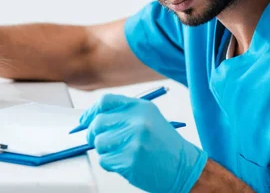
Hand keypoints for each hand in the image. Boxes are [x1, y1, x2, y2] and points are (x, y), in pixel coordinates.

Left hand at [79, 94, 207, 192]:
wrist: (184, 168)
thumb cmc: (166, 145)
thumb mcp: (149, 119)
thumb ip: (124, 115)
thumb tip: (94, 119)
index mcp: (141, 108)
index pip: (106, 102)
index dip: (91, 111)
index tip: (85, 120)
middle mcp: (137, 121)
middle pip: (98, 122)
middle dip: (93, 133)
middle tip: (97, 140)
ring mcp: (133, 141)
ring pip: (99, 143)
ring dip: (104, 151)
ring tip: (120, 153)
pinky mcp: (130, 160)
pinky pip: (105, 160)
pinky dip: (110, 163)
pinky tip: (125, 162)